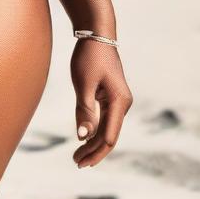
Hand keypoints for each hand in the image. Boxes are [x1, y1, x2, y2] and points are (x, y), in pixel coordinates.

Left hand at [71, 37, 132, 166]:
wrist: (97, 35)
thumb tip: (83, 136)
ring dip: (93, 143)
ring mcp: (118, 101)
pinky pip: (104, 119)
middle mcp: (123, 104)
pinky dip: (94, 130)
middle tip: (76, 163)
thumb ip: (84, 110)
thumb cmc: (89, 56)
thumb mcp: (83, 82)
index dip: (95, 152)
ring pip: (107, 129)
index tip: (80, 162)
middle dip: (93, 151)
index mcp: (120, 102)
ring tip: (77, 156)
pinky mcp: (111, 97)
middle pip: (109, 136)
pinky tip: (84, 138)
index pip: (109, 137)